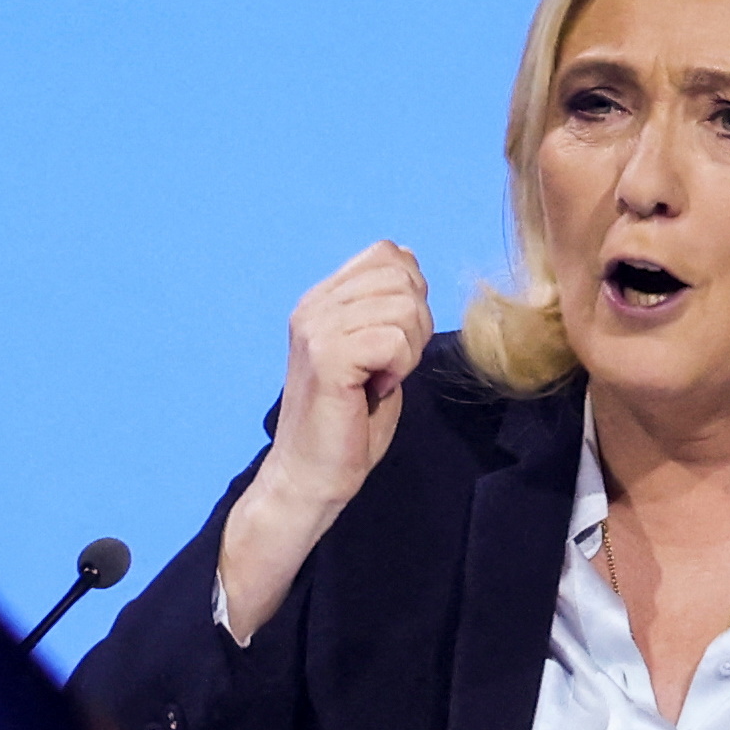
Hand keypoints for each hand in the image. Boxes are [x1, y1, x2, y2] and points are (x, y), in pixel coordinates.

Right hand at [219, 242, 430, 640]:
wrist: (312, 476)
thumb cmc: (348, 423)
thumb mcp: (376, 352)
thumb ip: (388, 308)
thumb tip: (411, 262)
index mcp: (324, 299)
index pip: (389, 254)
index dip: (412, 293)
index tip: (395, 341)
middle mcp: (314, 306)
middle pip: (404, 277)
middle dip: (417, 325)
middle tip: (390, 366)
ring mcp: (316, 328)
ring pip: (405, 308)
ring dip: (408, 351)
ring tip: (379, 379)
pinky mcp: (326, 357)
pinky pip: (393, 340)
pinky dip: (398, 368)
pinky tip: (374, 390)